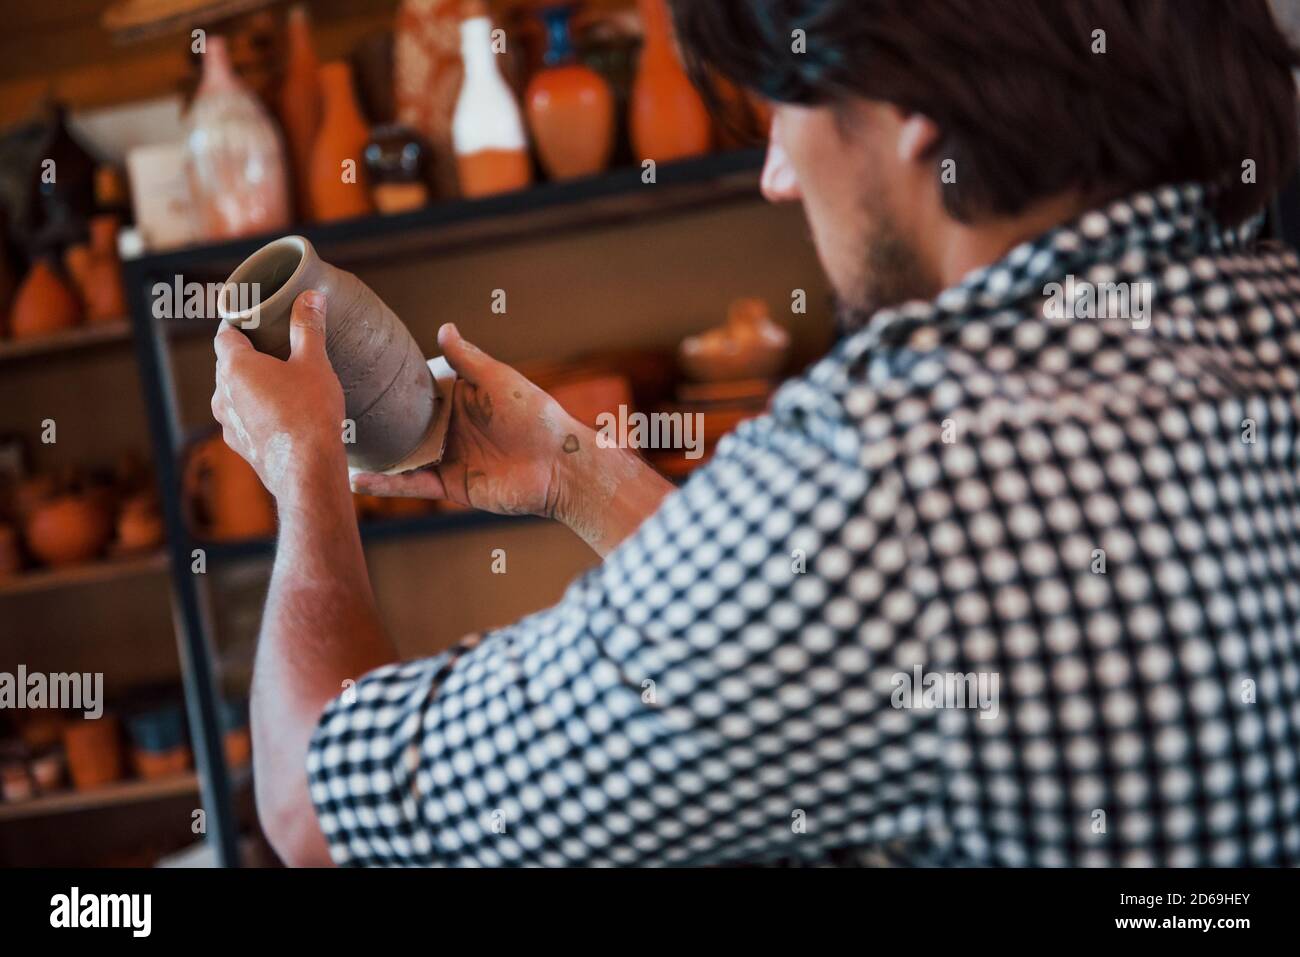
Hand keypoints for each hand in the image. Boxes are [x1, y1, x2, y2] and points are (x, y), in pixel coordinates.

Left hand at [211, 290, 346, 500]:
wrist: (307, 471)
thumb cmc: (309, 414)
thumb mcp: (314, 364)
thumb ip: (308, 327)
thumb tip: (311, 297)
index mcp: (235, 367)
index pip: (225, 334)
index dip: (239, 323)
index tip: (254, 319)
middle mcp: (222, 394)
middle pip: (229, 364)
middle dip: (249, 355)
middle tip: (276, 349)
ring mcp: (228, 423)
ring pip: (233, 395)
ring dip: (252, 387)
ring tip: (281, 385)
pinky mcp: (240, 447)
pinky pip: (244, 420)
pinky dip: (257, 413)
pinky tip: (282, 417)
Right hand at [350, 324, 584, 519]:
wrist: (558, 465)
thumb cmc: (536, 415)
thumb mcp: (498, 380)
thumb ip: (468, 359)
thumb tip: (443, 327)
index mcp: (460, 400)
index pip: (419, 391)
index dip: (392, 386)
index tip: (358, 374)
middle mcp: (450, 429)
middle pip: (405, 425)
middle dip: (374, 423)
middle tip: (332, 412)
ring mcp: (449, 458)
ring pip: (403, 457)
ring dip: (373, 456)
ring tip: (334, 449)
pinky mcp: (450, 486)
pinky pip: (413, 485)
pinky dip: (386, 484)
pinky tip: (358, 481)